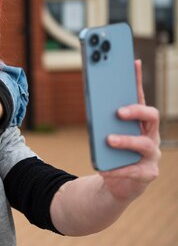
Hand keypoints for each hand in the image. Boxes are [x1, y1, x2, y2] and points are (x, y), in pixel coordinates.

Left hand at [100, 60, 160, 201]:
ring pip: (145, 144)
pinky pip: (136, 170)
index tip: (133, 62)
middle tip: (118, 112)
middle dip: (136, 111)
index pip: (139, 97)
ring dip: (126, 140)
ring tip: (109, 141)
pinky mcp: (148, 173)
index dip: (137, 80)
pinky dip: (119, 170)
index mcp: (139, 122)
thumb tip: (93, 100)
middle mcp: (150, 135)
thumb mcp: (104, 135)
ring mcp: (152, 154)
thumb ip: (102, 120)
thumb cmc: (111, 154)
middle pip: (151, 116)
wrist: (116, 183)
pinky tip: (106, 170)